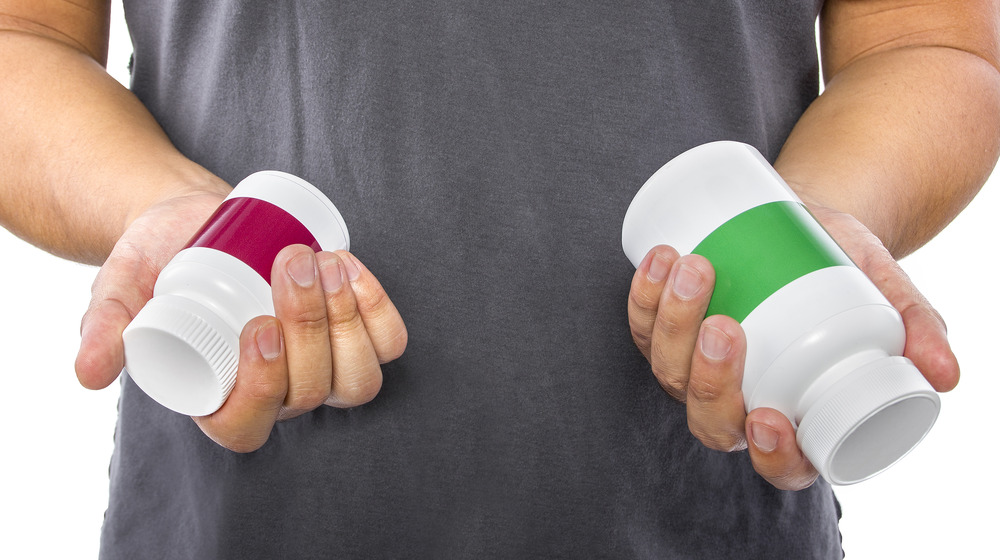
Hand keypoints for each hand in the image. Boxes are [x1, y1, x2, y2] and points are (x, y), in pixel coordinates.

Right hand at [75, 192, 406, 452]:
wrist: (198, 220)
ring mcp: (322, 367)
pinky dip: (378, 308)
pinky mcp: (354, 334)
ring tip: (320, 262)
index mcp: (221, 401)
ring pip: (358, 377)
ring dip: (347, 320)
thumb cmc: (158, 261)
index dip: (263, 386)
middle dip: (310, 329)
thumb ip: (106, 326)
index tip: (258, 326)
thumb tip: (89, 375)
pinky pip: (388, 344)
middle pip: (311, 393)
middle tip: (289, 263)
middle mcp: (278, 394)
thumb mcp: (121, 288)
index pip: (248, 425)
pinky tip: (348, 267)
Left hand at [626, 204, 957, 490]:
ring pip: (669, 372)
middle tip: (727, 324)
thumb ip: (915, 328)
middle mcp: (738, 404)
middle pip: (711, 419)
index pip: (780, 465)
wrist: (809, 225)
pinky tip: (658, 261)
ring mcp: (695, 370)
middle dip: (710, 378)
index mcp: (794, 419)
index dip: (771, 455)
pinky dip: (643, 297)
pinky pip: (641, 327)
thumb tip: (946, 373)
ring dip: (672, 324)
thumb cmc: (848, 273)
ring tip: (695, 268)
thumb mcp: (886, 294)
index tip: (771, 418)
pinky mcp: (666, 330)